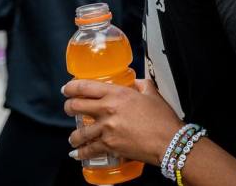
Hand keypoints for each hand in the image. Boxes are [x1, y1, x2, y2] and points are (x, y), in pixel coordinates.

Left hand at [64, 79, 182, 165]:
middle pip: (75, 106)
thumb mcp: (152, 93)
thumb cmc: (162, 118)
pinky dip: (80, 153)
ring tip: (74, 137)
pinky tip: (78, 153)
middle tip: (69, 109)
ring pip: (78, 132)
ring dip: (74, 136)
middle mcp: (108, 110)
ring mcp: (106, 129)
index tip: (67, 89)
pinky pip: (88, 150)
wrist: (168, 140)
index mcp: (117, 94)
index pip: (85, 87)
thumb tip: (135, 83)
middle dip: (68, 107)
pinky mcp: (108, 146)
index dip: (71, 87)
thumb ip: (141, 84)